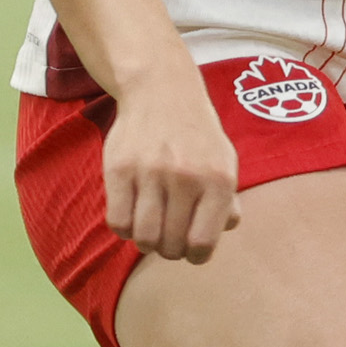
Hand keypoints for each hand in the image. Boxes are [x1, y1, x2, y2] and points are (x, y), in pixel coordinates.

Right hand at [103, 71, 242, 263]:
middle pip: (171, 244)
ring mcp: (150, 172)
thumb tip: (224, 229)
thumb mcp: (225, 162)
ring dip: (146, 242)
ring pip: (143, 237)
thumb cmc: (196, 135)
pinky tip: (132, 216)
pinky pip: (117, 221)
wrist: (162, 90)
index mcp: (218, 180)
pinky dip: (124, 228)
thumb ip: (227, 201)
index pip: (202, 243)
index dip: (196, 256)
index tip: (191, 251)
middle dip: (170, 250)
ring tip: (150, 230)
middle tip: (169, 240)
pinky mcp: (119, 168)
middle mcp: (186, 177)